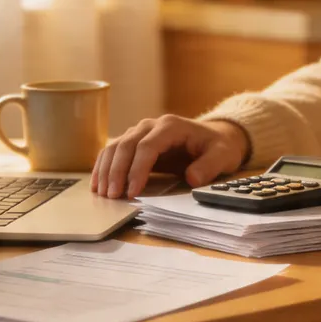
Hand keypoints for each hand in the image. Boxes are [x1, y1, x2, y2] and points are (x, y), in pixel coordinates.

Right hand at [91, 115, 250, 198]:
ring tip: (102, 194)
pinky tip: (97, 184)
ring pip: (115, 147)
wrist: (216, 137)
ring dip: (106, 170)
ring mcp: (141, 132)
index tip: (132, 191)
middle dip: (117, 172)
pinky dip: (104, 166)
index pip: (147, 146)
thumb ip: (209, 166)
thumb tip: (192, 179)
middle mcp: (151, 125)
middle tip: (113, 196)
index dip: (137, 169)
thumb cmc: (218, 147)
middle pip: (126, 145)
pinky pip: (114, 151)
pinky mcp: (135, 142)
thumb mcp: (223, 156)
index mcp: (171, 126)